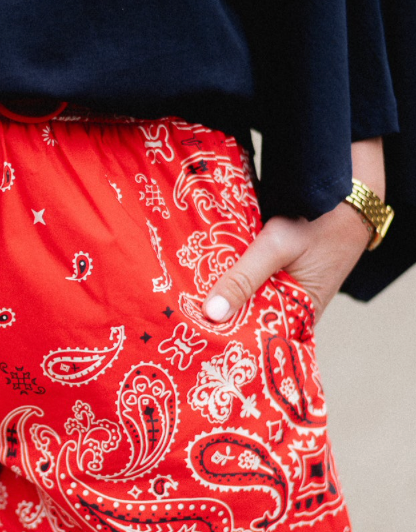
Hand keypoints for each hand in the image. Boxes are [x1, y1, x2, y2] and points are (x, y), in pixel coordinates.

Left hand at [203, 138, 383, 322]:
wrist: (348, 191)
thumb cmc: (319, 220)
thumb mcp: (276, 247)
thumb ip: (244, 278)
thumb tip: (213, 313)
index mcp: (299, 316)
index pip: (256, 340)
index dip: (227, 340)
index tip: (196, 339)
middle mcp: (294, 310)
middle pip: (249, 321)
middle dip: (221, 320)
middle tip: (184, 322)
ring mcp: (287, 291)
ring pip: (248, 301)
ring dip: (224, 298)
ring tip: (188, 305)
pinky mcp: (280, 274)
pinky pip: (253, 283)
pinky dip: (234, 280)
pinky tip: (207, 279)